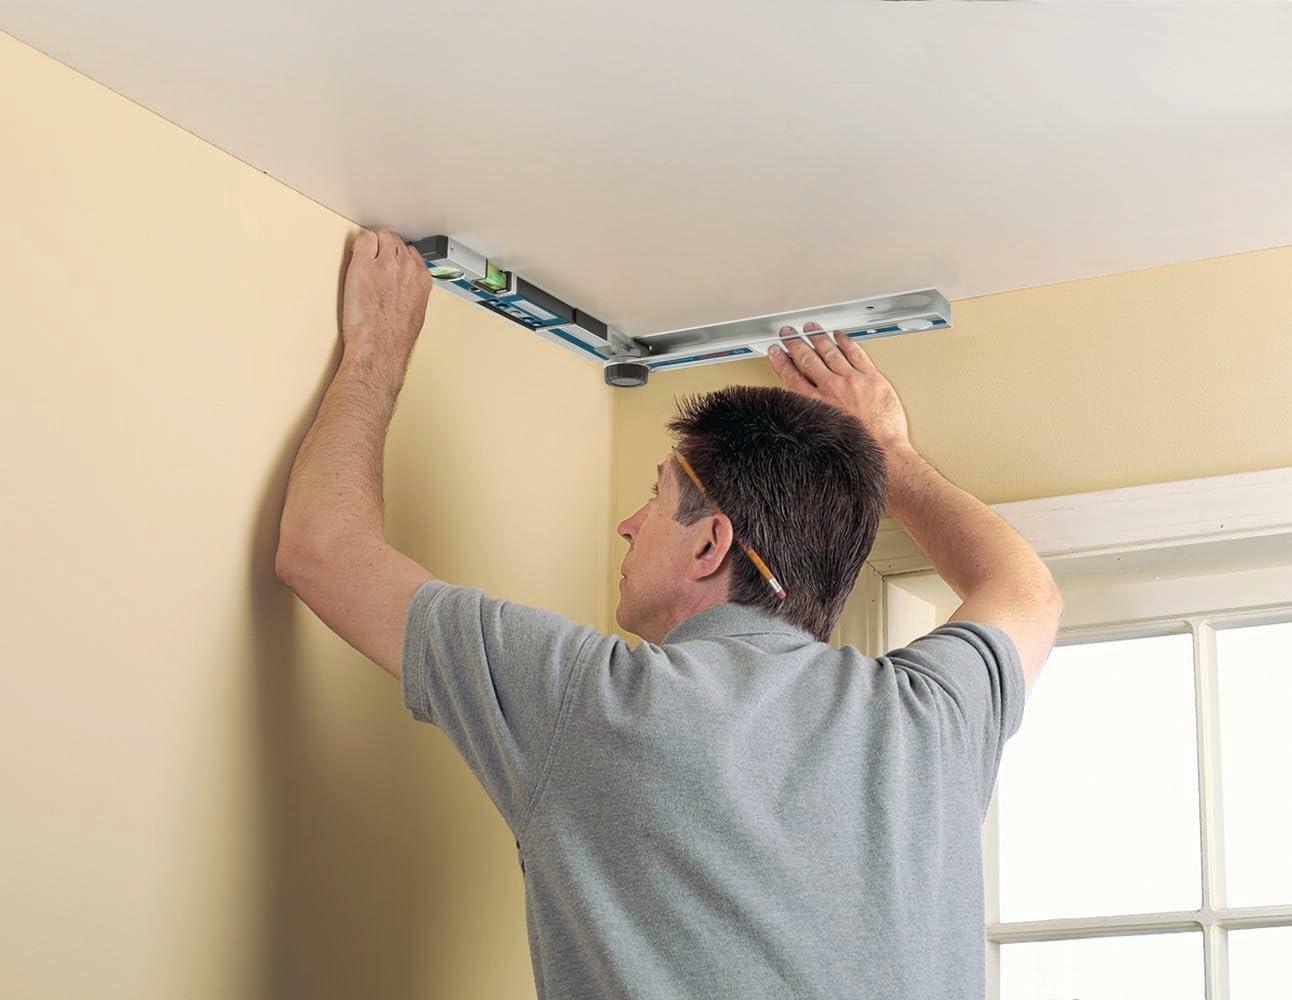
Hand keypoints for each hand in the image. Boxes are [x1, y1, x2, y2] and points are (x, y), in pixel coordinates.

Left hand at [340, 228, 433, 365]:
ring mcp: (385, 265)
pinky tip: (354, 259)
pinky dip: (358, 246)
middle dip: (385, 248)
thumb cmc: (394, 339)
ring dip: (372, 245)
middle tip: (373, 261)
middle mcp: (406, 268)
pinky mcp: (363, 265)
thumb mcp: (415, 314)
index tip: (389, 262)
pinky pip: (363, 240)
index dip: (397, 257)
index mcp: (421, 280)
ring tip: (364, 260)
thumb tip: (401, 287)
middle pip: (396, 241)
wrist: (379, 348)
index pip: (411, 253)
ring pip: (381, 236)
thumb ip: (411, 293)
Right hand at [767, 322, 912, 453]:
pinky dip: (846, 342)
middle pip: (808, 360)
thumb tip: (804, 408)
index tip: (776, 352)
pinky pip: (856, 353)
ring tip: (810, 328)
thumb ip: (813, 415)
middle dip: (795, 343)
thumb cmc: (857, 450)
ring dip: (818, 337)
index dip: (781, 361)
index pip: (792, 376)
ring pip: (830, 352)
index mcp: (816, 404)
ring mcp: (852, 381)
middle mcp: (831, 389)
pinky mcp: (872, 379)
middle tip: (788, 333)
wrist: (884, 454)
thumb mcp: (823, 433)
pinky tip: (840, 335)